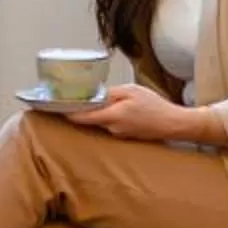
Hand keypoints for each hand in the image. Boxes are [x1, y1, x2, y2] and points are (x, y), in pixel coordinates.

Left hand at [70, 83, 198, 143]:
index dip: (67, 112)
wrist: (172, 123)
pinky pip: (111, 125)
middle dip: (84, 109)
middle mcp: (112, 129)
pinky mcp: (125, 136)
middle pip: (90, 120)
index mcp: (112, 117)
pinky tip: (120, 108)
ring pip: (101, 121)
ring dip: (99, 112)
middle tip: (74, 96)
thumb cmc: (154, 105)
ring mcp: (118, 135)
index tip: (55, 106)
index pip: (82, 118)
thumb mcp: (131, 91)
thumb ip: (110, 93)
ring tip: (103, 99)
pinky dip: (110, 117)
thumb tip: (93, 95)